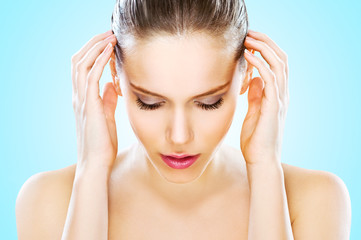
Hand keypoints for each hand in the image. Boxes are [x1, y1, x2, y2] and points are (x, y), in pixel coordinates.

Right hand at [71, 30, 118, 171]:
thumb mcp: (107, 117)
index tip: (108, 43)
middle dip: (93, 44)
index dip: (93, 53)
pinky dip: (99, 61)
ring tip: (110, 37)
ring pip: (83, 65)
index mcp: (83, 99)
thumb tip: (111, 86)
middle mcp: (79, 97)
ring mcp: (82, 101)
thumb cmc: (103, 144)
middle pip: (79, 61)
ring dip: (96, 48)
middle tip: (109, 34)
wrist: (97, 164)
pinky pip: (91, 77)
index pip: (82, 68)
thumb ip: (107, 101)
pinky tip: (109, 52)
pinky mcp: (89, 106)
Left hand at [240, 30, 288, 165]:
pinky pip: (270, 79)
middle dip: (266, 43)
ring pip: (278, 65)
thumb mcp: (253, 113)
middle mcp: (281, 95)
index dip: (266, 50)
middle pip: (280, 60)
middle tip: (250, 34)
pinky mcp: (273, 106)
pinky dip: (260, 64)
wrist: (260, 161)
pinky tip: (248, 56)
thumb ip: (256, 96)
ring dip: (263, 49)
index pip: (277, 65)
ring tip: (248, 39)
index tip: (249, 41)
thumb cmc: (254, 141)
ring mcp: (279, 100)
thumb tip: (254, 80)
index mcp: (276, 96)